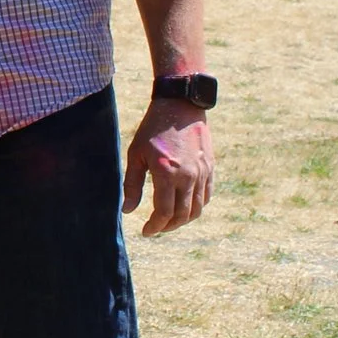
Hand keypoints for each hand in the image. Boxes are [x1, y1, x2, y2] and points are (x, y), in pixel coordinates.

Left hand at [124, 95, 212, 234]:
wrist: (180, 106)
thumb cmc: (152, 129)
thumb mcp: (136, 155)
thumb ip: (132, 185)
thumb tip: (128, 211)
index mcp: (167, 174)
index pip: (164, 212)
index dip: (155, 226)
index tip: (146, 231)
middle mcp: (188, 176)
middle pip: (182, 215)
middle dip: (168, 226)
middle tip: (156, 228)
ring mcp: (202, 172)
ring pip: (197, 209)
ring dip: (183, 220)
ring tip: (169, 221)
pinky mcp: (209, 167)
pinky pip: (206, 196)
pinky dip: (197, 207)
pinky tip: (185, 206)